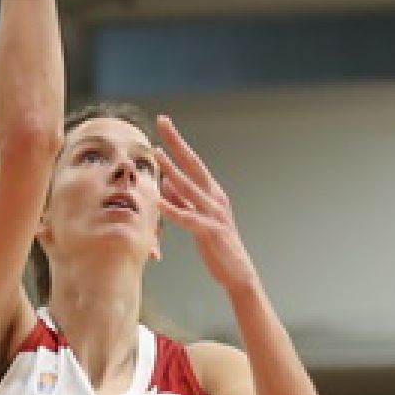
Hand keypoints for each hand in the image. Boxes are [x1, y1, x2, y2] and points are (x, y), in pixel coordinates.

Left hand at [155, 115, 260, 294]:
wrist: (238, 273)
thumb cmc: (216, 244)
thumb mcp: (197, 217)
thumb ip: (182, 200)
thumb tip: (166, 182)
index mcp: (212, 193)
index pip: (193, 161)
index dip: (178, 141)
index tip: (163, 121)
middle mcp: (215, 198)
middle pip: (194, 164)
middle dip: (177, 142)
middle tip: (162, 121)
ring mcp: (214, 213)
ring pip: (190, 187)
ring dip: (172, 169)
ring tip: (157, 154)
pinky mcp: (211, 231)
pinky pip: (188, 218)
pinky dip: (173, 209)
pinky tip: (158, 201)